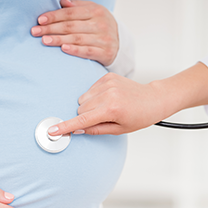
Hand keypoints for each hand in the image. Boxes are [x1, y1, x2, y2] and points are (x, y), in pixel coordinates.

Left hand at [31, 0, 118, 65]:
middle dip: (51, 28)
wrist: (120, 45)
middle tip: (35, 32)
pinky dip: (75, 50)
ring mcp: (104, 39)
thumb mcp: (92, 12)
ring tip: (44, 40)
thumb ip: (77, 7)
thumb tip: (62, 2)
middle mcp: (101, 24)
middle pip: (71, 26)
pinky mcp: (105, 53)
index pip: (70, 13)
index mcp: (96, 11)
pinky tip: (63, 48)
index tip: (39, 20)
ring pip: (77, 38)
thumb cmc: (100, 27)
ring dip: (59, 39)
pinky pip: (87, 51)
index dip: (54, 16)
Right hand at [47, 73, 163, 135]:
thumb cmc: (139, 117)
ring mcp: (107, 83)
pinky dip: (95, 97)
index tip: (53, 130)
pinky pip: (89, 90)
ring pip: (83, 100)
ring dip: (89, 106)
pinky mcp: (107, 76)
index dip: (66, 126)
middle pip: (80, 109)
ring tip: (107, 107)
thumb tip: (77, 130)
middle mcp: (108, 94)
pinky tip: (108, 98)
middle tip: (103, 118)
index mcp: (112, 109)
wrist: (153, 98)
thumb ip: (96, 130)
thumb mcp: (119, 129)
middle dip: (86, 116)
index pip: (83, 120)